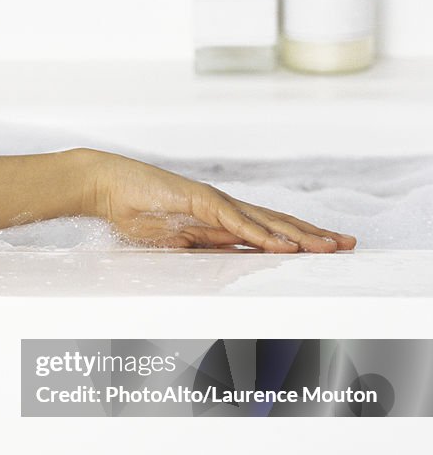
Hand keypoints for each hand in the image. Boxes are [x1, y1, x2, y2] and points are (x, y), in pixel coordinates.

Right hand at [82, 150, 356, 251]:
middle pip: (278, 223)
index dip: (299, 238)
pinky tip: (280, 245)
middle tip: (346, 245)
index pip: (269, 229)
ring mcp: (213, 203)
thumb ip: (202, 250)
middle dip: (313, 235)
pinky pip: (233, 222)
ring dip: (297, 236)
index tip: (327, 248)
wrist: (108, 186)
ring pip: (265, 221)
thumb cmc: (134, 210)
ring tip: (326, 247)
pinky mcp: (198, 201)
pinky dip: (258, 234)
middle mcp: (223, 208)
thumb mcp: (174, 242)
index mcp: (219, 219)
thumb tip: (226, 268)